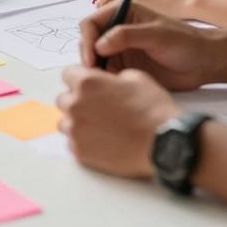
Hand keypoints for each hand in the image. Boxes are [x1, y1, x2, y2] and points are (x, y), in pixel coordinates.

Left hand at [57, 67, 175, 177]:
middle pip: (64, 99)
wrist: (163, 143)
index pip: (68, 74)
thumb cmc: (153, 109)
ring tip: (100, 127)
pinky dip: (84, 141)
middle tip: (98, 108)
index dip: (80, 78)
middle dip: (77, 101)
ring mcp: (76, 131)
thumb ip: (112, 77)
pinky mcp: (81, 152)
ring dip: (78, 122)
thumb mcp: (137, 77)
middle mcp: (76, 105)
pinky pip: (72, 143)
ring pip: (66, 123)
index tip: (90, 86)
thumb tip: (107, 82)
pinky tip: (103, 141)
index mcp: (87, 83)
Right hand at [79, 0, 215, 90]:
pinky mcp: (125, 67)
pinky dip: (103, 80)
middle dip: (87, 56)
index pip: (92, 22)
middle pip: (88, 41)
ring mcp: (119, 49)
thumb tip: (99, 44)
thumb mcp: (156, 35)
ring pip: (94, 59)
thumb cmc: (184, 42)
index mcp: (123, 12)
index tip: (91, 58)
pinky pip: (105, 73)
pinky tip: (111, 88)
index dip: (87, 39)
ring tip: (103, 83)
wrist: (204, 63)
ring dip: (94, 70)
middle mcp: (117, 30)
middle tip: (94, 75)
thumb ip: (126, 36)